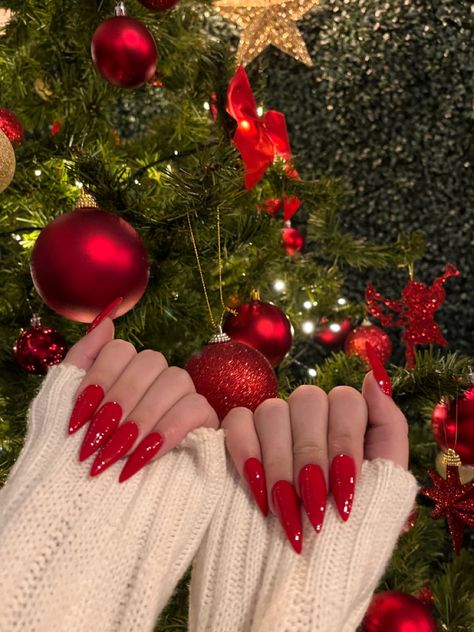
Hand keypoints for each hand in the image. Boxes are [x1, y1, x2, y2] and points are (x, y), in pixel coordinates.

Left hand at [62, 301, 218, 481]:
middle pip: (150, 361)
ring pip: (176, 380)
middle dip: (120, 402)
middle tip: (98, 441)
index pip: (120, 349)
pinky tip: (144, 456)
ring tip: (120, 452)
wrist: (107, 508)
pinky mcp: (207, 421)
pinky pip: (196, 408)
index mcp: (127, 371)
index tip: (78, 419)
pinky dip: (167, 431)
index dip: (98, 379)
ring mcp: (185, 395)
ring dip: (143, 417)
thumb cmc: (89, 458)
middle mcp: (159, 377)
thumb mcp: (73, 410)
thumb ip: (84, 361)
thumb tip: (105, 321)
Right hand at [222, 342, 408, 552]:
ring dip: (280, 464)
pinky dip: (246, 454)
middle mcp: (308, 411)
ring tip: (285, 510)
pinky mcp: (238, 433)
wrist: (309, 571)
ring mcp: (272, 420)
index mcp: (346, 417)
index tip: (345, 492)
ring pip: (272, 410)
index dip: (344, 442)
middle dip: (312, 458)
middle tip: (314, 507)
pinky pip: (237, 422)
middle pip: (307, 401)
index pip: (346, 401)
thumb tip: (374, 376)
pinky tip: (258, 492)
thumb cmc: (351, 526)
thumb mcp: (386, 480)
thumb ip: (389, 425)